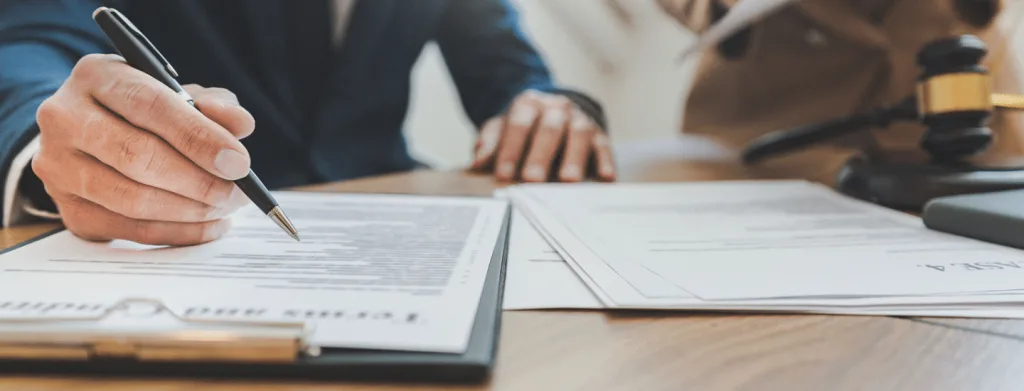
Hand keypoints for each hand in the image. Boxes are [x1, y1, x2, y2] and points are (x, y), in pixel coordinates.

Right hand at [33, 54, 254, 244]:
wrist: (93, 134)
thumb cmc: (147, 111)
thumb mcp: (181, 94)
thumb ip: (214, 105)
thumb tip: (241, 125)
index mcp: (97, 75)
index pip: (149, 105)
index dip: (199, 137)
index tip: (239, 162)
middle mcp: (65, 117)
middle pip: (137, 156)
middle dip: (199, 181)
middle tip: (238, 193)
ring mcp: (59, 166)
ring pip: (131, 199)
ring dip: (190, 211)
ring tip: (226, 208)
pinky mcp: (68, 207)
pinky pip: (128, 230)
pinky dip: (177, 233)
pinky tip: (208, 225)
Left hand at [470, 90, 614, 182]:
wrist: (556, 110)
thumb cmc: (525, 127)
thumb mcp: (502, 129)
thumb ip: (490, 143)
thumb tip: (477, 162)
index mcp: (529, 104)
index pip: (518, 125)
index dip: (511, 149)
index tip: (504, 173)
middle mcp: (557, 108)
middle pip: (549, 129)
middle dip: (540, 155)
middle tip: (532, 180)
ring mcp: (579, 119)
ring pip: (579, 134)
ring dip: (574, 158)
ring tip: (568, 181)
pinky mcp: (599, 133)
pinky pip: (604, 145)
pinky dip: (605, 160)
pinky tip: (605, 176)